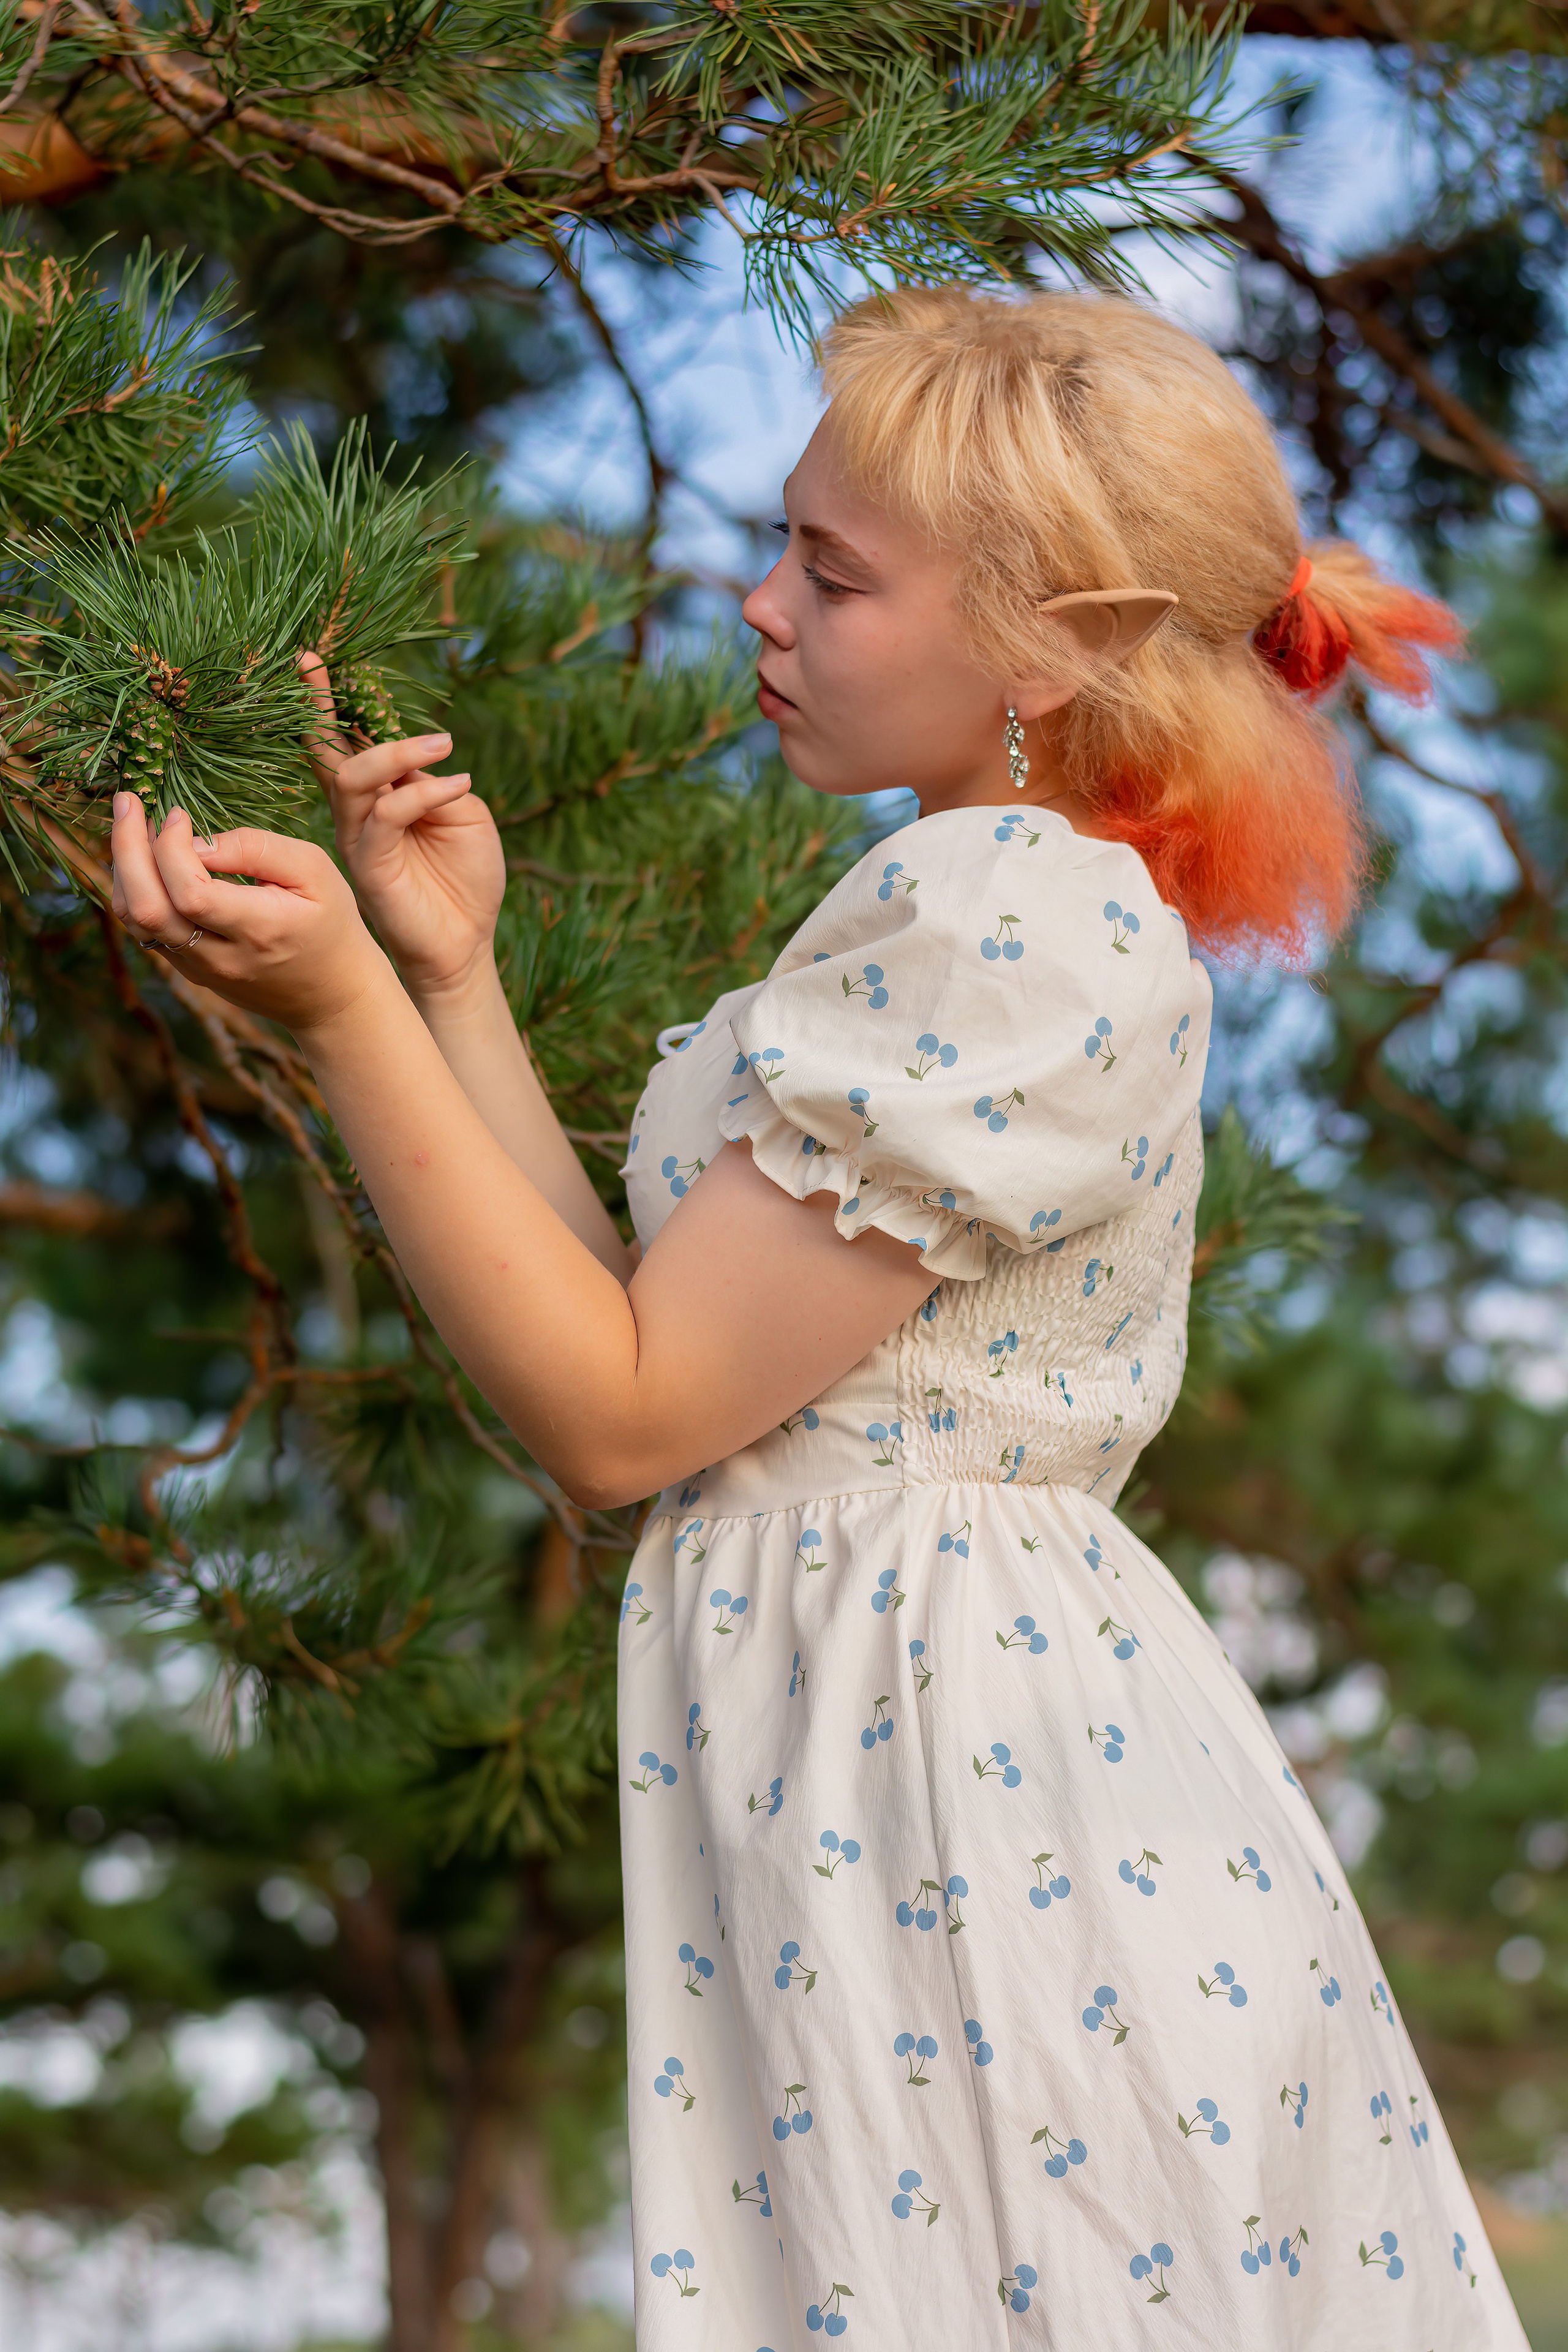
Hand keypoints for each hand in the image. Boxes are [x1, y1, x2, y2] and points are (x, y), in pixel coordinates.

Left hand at [109, 796, 387, 1037]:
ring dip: (123, 869)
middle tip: (128, 803)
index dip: (171, 847)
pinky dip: (134, 888)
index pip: (190, 892)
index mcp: (259, 930)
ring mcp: (201, 970)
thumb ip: (257, 849)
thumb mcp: (314, 871)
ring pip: (136, 921)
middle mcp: (221, 957)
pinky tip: (144, 858)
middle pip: (147, 909)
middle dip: (126, 849)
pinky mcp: (190, 971)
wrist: (333, 994)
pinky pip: (145, 930)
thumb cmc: (330, 923)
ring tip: (131, 827)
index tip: (180, 815)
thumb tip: (196, 842)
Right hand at [302, 652, 504, 1000]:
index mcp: (377, 795)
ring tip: (443, 744)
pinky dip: (421, 793)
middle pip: (328, 751)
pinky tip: (457, 785)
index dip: (324, 701)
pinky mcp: (370, 865)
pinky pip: (385, 816)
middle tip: (341, 672)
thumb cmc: (467, 878)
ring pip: (352, 778)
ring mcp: (358, 838)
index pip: (343, 740)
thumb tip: (411, 754)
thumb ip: (434, 781)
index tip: (310, 656)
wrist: (468, 943)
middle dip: (323, 706)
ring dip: (396, 753)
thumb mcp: (463, 814)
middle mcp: (357, 813)